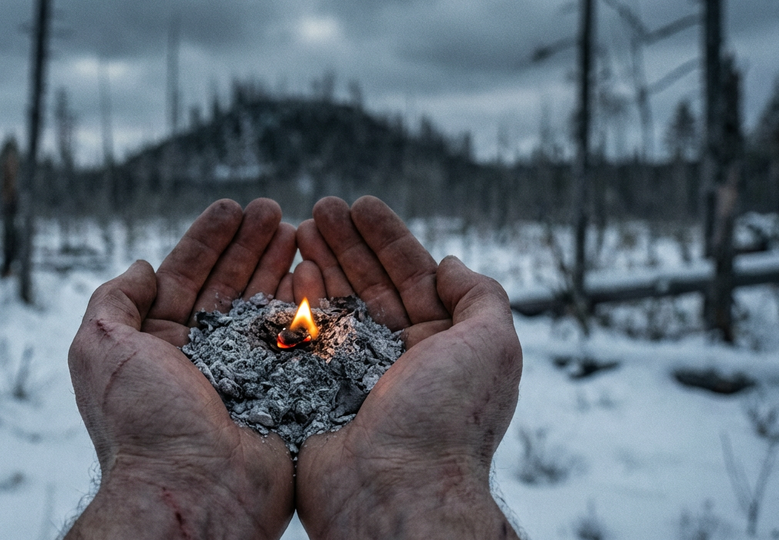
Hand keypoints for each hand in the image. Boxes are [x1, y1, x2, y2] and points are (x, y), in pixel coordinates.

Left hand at [66, 199, 296, 538]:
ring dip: (281, 266)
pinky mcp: (282, 392)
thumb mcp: (100, 350)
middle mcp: (202, 357)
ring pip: (266, 306)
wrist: (194, 489)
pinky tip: (317, 274)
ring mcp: (245, 374)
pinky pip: (297, 339)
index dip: (208, 241)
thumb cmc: (142, 421)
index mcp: (158, 346)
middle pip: (230, 286)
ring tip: (301, 229)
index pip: (185, 278)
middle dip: (251, 245)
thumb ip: (113, 302)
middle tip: (275, 210)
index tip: (233, 208)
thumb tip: (143, 267)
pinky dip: (307, 304)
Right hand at [293, 196, 522, 538]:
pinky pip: (308, 339)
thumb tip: (450, 263)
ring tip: (298, 229)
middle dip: (347, 243)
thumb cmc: (447, 418)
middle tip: (319, 208)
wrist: (393, 490)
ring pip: (336, 306)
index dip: (387, 237)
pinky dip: (298, 303)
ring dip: (319, 264)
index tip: (359, 204)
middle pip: (371, 284)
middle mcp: (402, 359)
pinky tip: (288, 273)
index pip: (414, 276)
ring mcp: (358, 376)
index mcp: (443, 346)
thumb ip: (481, 297)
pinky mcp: (320, 394)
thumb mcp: (490, 345)